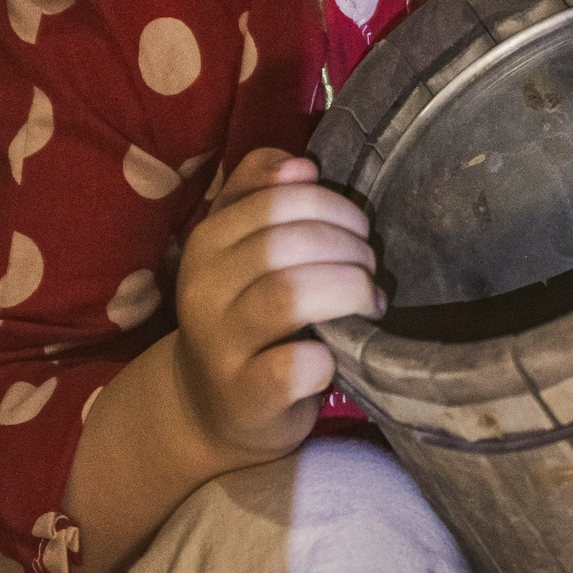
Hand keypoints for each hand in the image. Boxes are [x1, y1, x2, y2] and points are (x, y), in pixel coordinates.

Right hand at [171, 149, 381, 465]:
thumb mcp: (241, 251)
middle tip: (369, 268)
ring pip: (290, 295)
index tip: (358, 229)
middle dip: (348, 248)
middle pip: (287, 243)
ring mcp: (220, 343)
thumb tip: (300, 164)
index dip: (333, 206)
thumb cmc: (244, 319)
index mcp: (206, 242)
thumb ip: (259, 195)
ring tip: (369, 301)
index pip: (276, 198)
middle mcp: (203, 288)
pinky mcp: (245, 394)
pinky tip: (333, 358)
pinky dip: (325, 360)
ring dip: (347, 291)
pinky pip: (294, 365)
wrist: (212, 408)